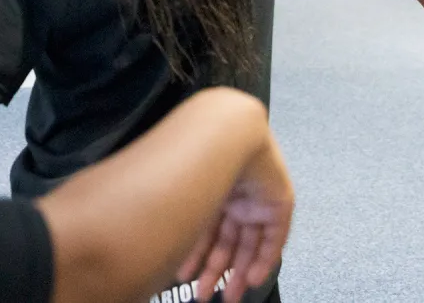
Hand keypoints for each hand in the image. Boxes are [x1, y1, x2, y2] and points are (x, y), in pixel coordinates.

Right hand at [177, 132, 293, 302]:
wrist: (229, 136)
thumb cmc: (201, 154)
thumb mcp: (185, 193)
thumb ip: (174, 217)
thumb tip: (146, 239)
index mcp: (211, 191)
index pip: (205, 232)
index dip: (196, 256)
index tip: (186, 276)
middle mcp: (234, 198)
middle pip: (227, 243)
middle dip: (216, 271)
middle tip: (208, 294)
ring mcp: (256, 202)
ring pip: (249, 246)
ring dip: (239, 272)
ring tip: (230, 297)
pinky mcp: (278, 205)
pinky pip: (273, 240)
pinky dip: (264, 261)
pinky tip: (253, 279)